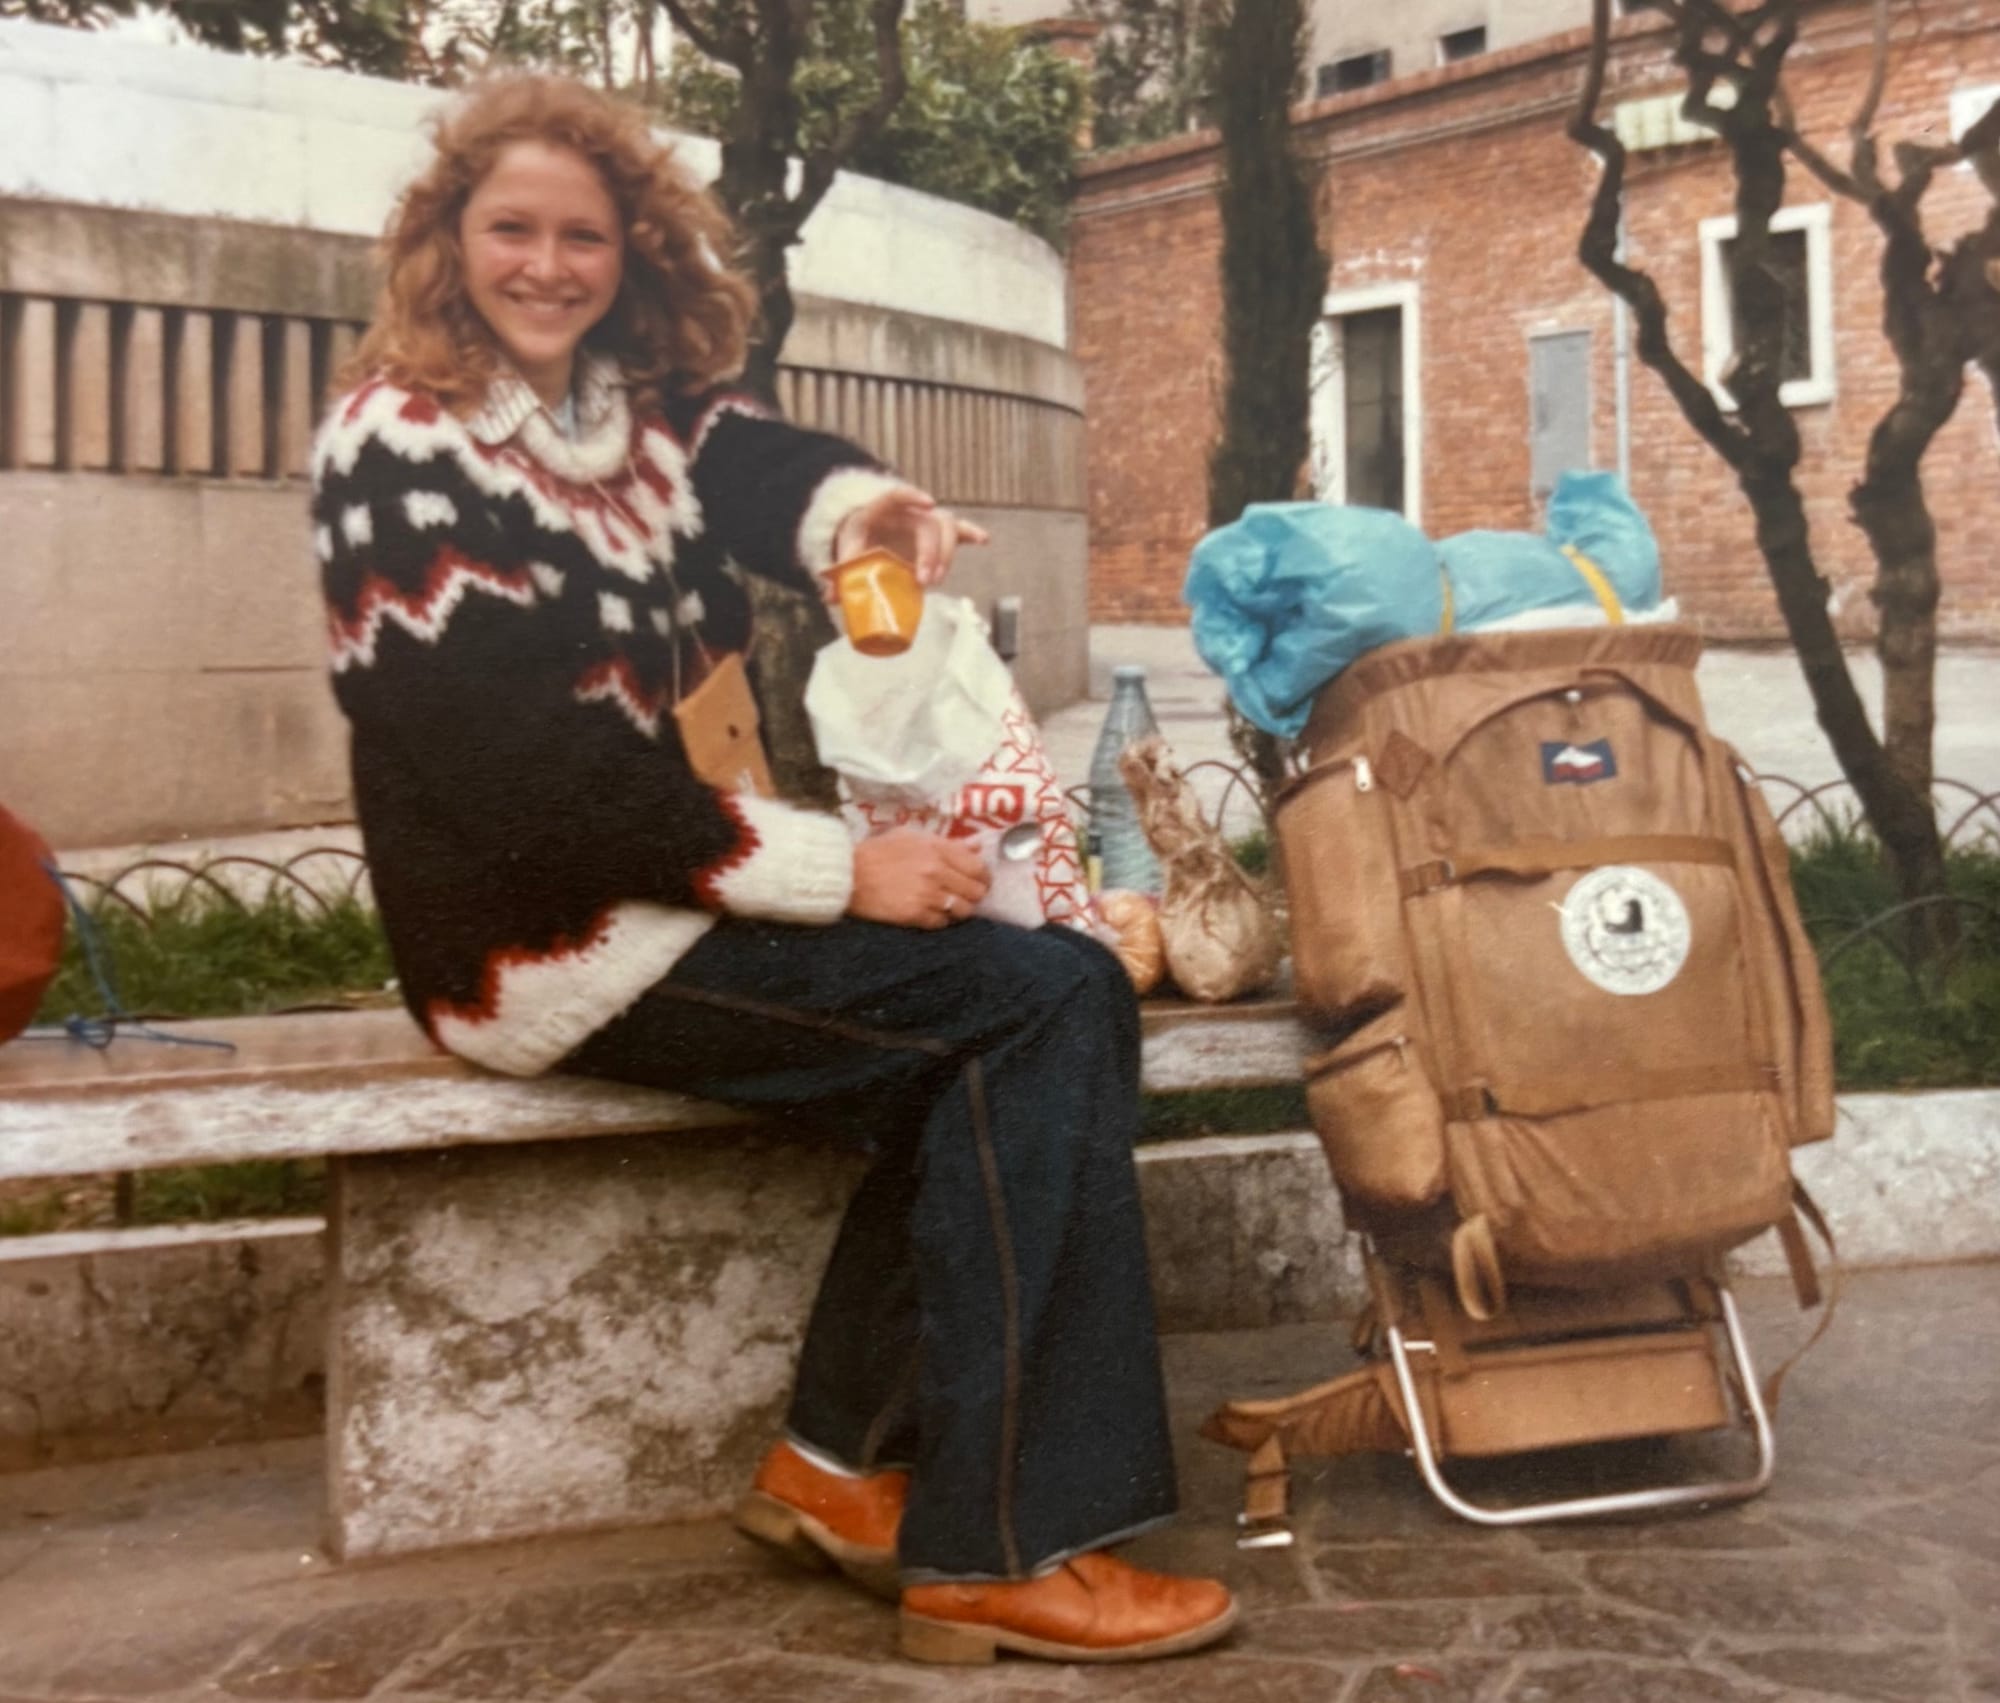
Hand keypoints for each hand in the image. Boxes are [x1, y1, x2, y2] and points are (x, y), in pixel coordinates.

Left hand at [832, 482, 989, 585]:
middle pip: (929, 523)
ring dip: (946, 555)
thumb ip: (841, 572)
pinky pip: (957, 531)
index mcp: (881, 510)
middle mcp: (909, 513)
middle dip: (931, 552)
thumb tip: (830, 595)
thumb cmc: (858, 540)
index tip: (929, 503)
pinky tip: (983, 540)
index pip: (897, 495)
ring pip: (946, 527)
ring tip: (936, 579)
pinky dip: (970, 534)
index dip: (913, 495)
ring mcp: (925, 522)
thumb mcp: (846, 551)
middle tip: (925, 580)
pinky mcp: (935, 535)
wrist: (868, 532)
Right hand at [849, 829, 991, 929]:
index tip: (980, 881)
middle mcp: (936, 871)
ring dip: (959, 910)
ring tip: (948, 906)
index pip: (978, 867)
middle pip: (975, 891)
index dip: (983, 877)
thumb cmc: (877, 852)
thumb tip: (975, 849)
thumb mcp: (911, 837)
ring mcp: (927, 894)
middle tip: (965, 896)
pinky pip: (942, 923)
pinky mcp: (914, 914)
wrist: (847, 874)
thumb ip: (945, 843)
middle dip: (974, 895)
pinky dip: (940, 920)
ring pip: (963, 910)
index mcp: (937, 849)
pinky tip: (931, 913)